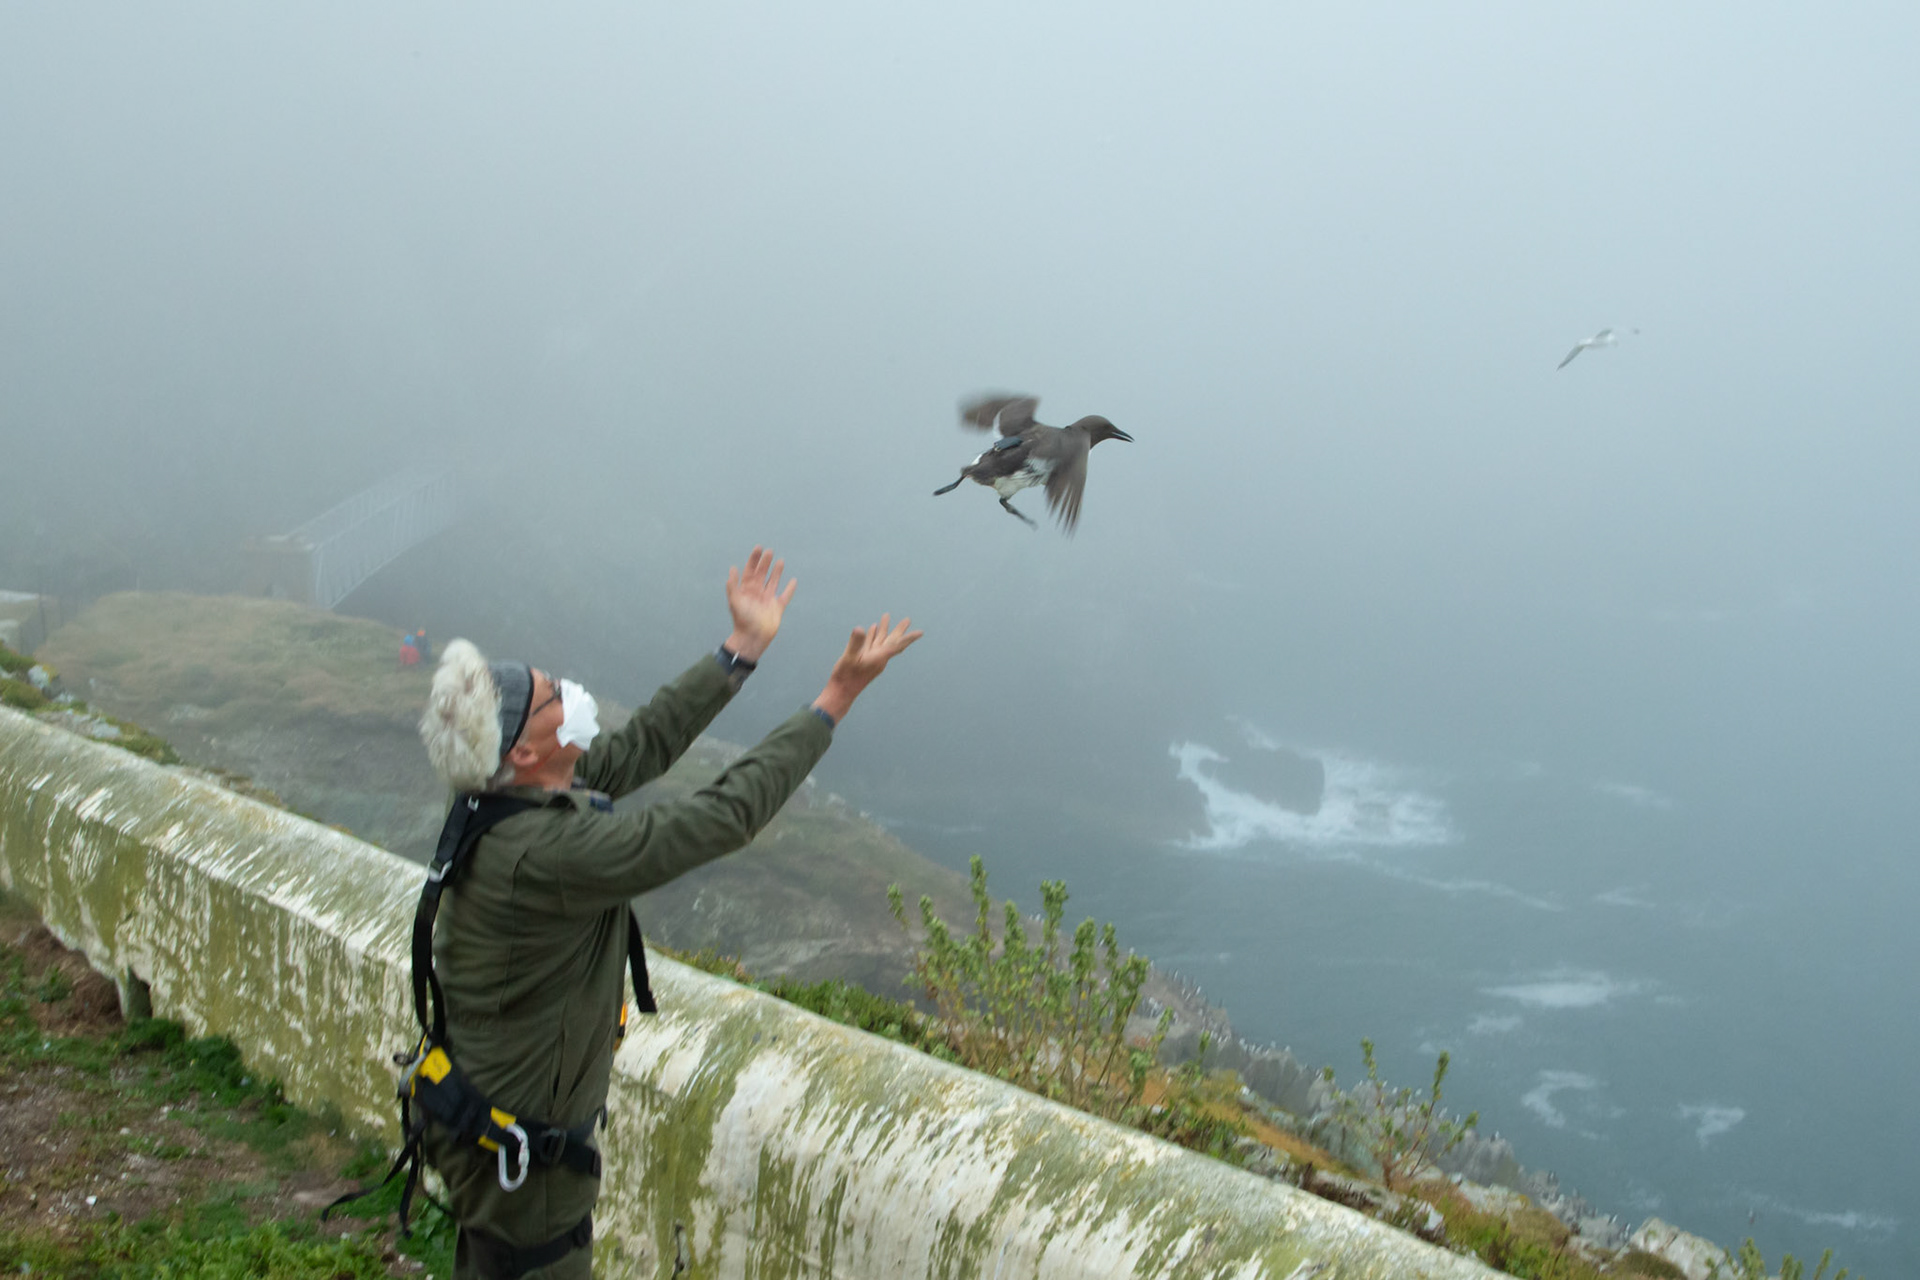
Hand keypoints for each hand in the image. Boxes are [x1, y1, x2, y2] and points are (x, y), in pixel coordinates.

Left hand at [724, 546, 795, 662]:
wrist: (752, 637)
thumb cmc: (742, 620)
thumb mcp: (735, 601)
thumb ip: (733, 586)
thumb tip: (732, 569)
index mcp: (746, 590)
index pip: (750, 571)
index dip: (753, 560)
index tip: (758, 548)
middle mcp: (757, 593)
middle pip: (762, 574)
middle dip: (765, 563)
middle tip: (770, 551)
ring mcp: (767, 600)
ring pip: (773, 582)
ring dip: (776, 572)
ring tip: (780, 561)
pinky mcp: (777, 608)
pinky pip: (785, 596)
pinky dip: (789, 589)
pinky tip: (793, 581)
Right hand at [813, 613, 923, 722]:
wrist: (841, 692)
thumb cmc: (845, 677)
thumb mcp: (849, 659)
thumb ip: (855, 644)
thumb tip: (860, 628)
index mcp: (878, 658)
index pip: (897, 646)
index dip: (909, 639)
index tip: (920, 633)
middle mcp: (878, 658)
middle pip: (892, 641)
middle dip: (899, 630)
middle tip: (908, 619)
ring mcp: (871, 659)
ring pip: (881, 641)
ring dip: (884, 629)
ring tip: (886, 617)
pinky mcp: (864, 659)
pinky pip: (871, 644)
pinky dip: (873, 635)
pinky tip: (872, 628)